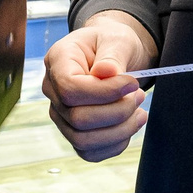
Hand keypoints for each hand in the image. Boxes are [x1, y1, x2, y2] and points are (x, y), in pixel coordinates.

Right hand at [42, 15, 156, 161]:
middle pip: (78, 119)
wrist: (112, 55)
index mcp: (57, 60)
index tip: (132, 84)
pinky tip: (130, 125)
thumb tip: (107, 73)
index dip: (105, 92)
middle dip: (118, 112)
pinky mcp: (73, 131)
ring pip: (83, 141)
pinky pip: (89, 152)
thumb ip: (112, 55)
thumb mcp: (117, 39)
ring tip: (139, 111)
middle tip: (139, 94)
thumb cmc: (112, 43)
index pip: (70, 88)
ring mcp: (60, 114)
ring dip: (120, 130)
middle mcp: (52, 90)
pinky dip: (115, 145)